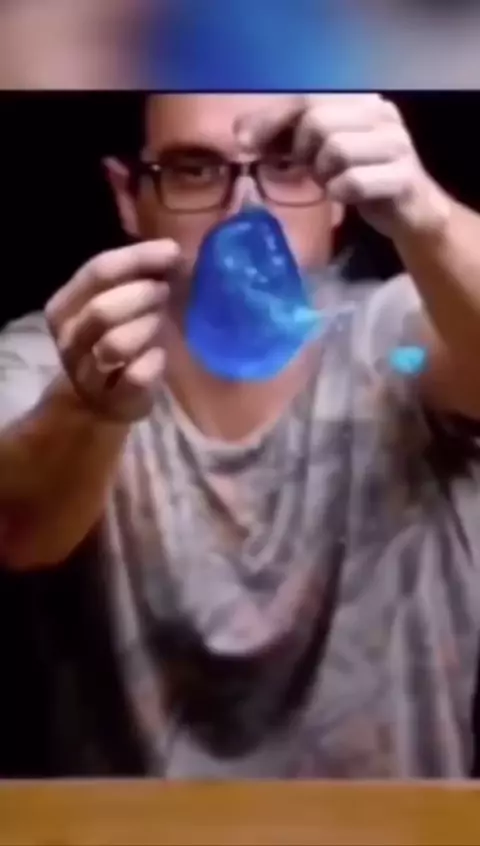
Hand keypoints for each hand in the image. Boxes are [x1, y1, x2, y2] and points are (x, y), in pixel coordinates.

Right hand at [45, 239, 180, 421]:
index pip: (98, 271)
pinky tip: (161, 355)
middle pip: (102, 310)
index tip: (172, 252)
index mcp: (64, 306)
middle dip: (142, 295)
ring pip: (115, 344)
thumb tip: (172, 249)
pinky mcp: (114, 401)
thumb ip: (134, 276)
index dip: (138, 258)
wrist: (103, 400)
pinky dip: (154, 362)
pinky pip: (136, 376)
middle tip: (166, 291)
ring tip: (162, 322)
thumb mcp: (117, 302)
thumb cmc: (118, 338)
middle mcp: (70, 340)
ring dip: (147, 327)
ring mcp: (87, 374)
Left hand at [236, 94, 449, 239]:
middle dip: (303, 151)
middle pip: (318, 122)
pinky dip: (340, 193)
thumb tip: (241, 134)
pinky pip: (353, 182)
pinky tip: (345, 197)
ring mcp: (396, 144)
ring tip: (333, 182)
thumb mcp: (320, 154)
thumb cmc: (360, 180)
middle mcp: (381, 114)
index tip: (243, 142)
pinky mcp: (403, 177)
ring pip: (336, 150)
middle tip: (312, 170)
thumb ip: (287, 138)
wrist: (409, 213)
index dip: (271, 119)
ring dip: (324, 174)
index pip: (305, 98)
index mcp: (360, 101)